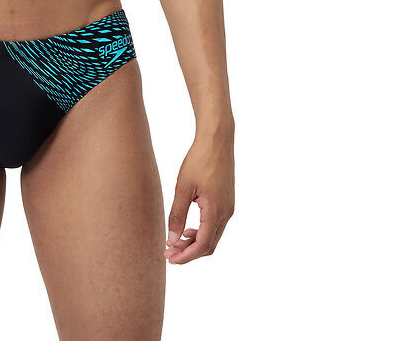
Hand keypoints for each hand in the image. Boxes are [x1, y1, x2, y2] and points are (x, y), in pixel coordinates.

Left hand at [164, 132, 234, 263]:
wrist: (217, 140)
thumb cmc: (199, 160)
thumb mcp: (183, 187)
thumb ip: (177, 215)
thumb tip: (172, 239)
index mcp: (216, 211)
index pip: (202, 245)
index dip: (186, 256)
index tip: (170, 259)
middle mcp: (226, 213)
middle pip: (209, 245)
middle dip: (189, 252)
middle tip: (169, 252)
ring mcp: (229, 207)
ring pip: (213, 236)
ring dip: (195, 242)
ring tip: (175, 241)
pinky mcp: (227, 201)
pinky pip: (215, 225)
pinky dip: (201, 231)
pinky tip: (188, 228)